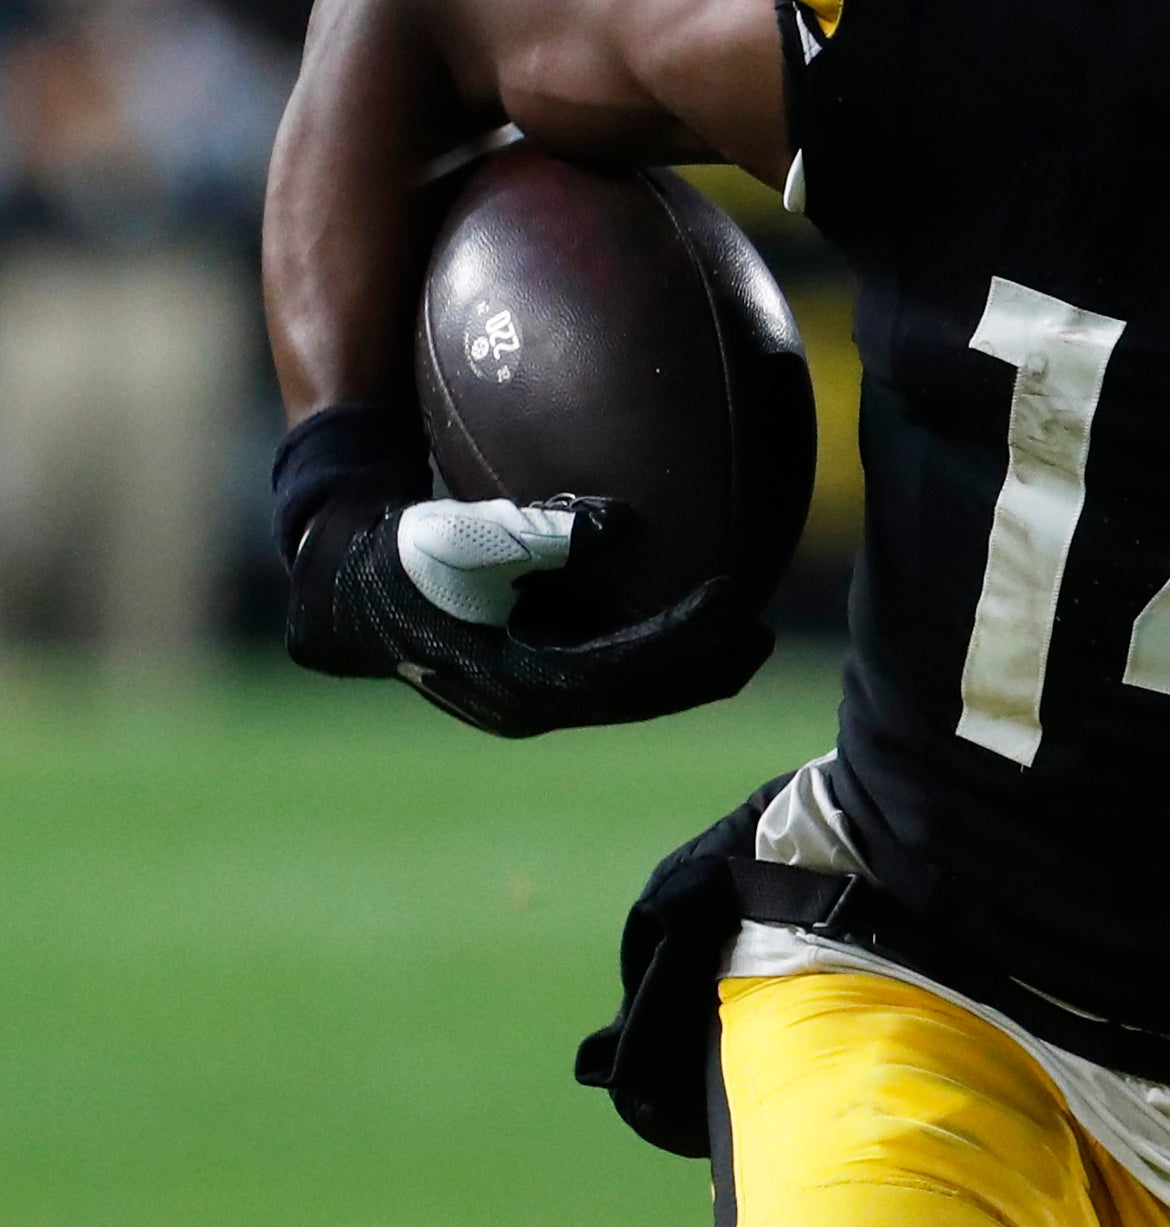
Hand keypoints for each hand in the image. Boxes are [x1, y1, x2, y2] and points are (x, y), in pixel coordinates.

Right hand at [273, 405, 773, 738]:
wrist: (347, 585)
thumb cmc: (406, 548)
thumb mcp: (463, 531)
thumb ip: (541, 527)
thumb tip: (622, 523)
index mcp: (512, 677)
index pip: (622, 668)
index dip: (684, 639)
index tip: (736, 599)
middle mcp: (524, 703)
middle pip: (637, 698)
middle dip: (704, 672)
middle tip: (764, 635)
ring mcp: (526, 698)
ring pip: (626, 697)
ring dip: (688, 673)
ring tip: (748, 640)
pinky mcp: (528, 681)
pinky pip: (607, 677)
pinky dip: (653, 657)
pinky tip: (693, 624)